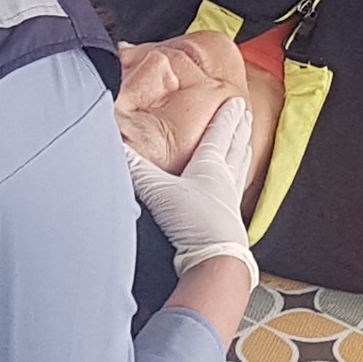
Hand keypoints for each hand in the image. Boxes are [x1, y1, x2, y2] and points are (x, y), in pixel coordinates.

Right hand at [127, 95, 256, 275]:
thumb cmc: (194, 222)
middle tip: (247, 117)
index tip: (236, 102)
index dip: (227, 115)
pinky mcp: (231, 224)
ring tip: (246, 147)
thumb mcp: (157, 190)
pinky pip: (238, 195)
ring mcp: (231, 203)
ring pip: (240, 170)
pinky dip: (239, 185)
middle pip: (235, 148)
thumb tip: (115, 145)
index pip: (220, 133)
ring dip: (242, 155)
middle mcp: (225, 181)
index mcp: (211, 165)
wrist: (216, 259)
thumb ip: (135, 167)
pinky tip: (234, 191)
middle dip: (240, 130)